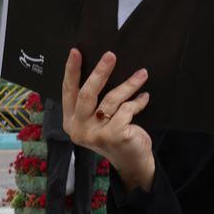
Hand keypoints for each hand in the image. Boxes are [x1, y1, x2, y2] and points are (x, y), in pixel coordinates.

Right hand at [62, 49, 154, 192]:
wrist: (132, 162)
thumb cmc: (115, 133)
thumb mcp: (99, 118)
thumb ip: (95, 100)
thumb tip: (104, 65)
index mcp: (70, 121)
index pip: (68, 91)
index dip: (71, 70)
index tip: (76, 51)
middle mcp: (78, 129)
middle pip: (87, 93)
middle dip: (100, 71)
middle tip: (111, 55)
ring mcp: (95, 135)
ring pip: (111, 99)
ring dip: (129, 84)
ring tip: (142, 74)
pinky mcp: (113, 136)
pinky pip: (127, 110)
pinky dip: (138, 102)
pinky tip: (144, 98)